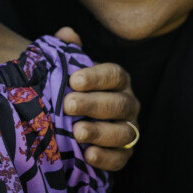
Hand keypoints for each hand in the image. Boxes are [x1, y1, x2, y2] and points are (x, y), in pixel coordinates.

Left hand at [55, 27, 140, 172]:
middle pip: (118, 104)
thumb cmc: (67, 88)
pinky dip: (106, 158)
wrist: (64, 117)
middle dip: (93, 105)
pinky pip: (121, 158)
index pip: (114, 74)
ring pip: (123, 132)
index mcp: (116, 79)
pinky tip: (88, 155)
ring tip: (77, 132)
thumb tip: (66, 33)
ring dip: (100, 133)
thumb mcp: (64, 68)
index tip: (74, 80)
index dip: (96, 77)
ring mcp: (128, 129)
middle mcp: (127, 103)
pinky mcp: (123, 153)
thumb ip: (65, 50)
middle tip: (68, 105)